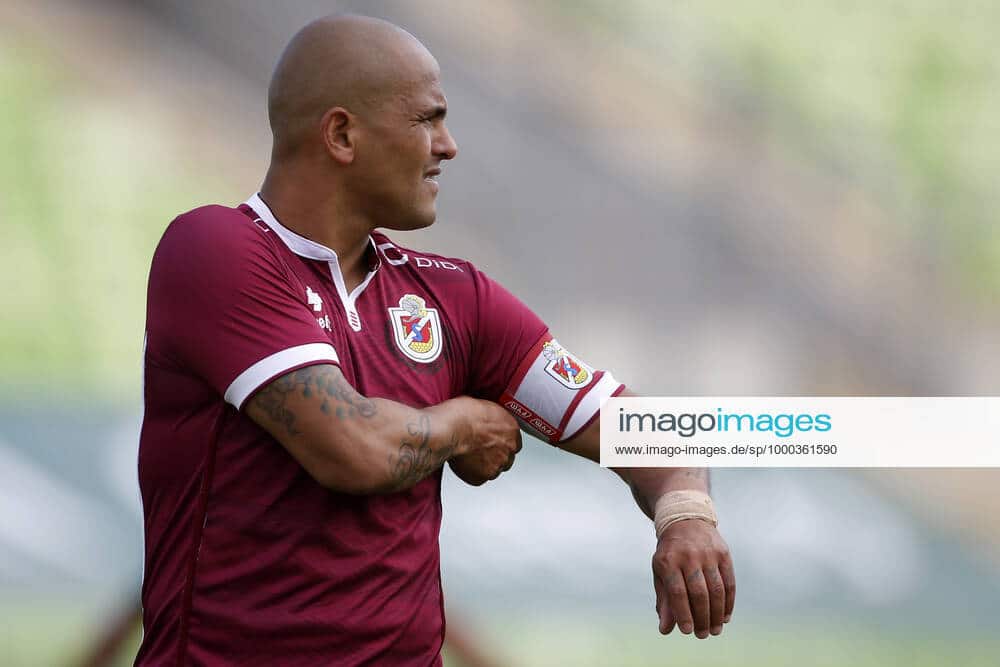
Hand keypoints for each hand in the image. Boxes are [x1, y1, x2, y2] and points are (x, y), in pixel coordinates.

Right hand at [446, 398, 520, 485]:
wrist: (451, 429)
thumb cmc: (463, 415)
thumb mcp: (486, 408)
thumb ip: (494, 421)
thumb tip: (489, 422)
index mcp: (512, 430)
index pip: (514, 442)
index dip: (502, 442)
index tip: (493, 441)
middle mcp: (508, 449)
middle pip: (506, 457)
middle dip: (494, 455)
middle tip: (479, 449)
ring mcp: (496, 465)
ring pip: (493, 469)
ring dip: (484, 464)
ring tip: (469, 455)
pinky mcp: (481, 477)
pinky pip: (478, 478)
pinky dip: (471, 472)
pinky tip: (463, 461)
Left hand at [652, 519, 734, 638]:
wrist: (685, 519)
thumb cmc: (670, 553)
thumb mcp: (661, 572)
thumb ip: (664, 600)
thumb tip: (665, 629)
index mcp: (668, 561)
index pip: (678, 592)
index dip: (683, 613)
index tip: (687, 631)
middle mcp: (689, 556)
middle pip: (699, 593)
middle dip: (702, 617)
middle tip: (702, 635)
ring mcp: (708, 554)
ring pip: (716, 589)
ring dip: (717, 613)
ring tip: (714, 630)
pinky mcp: (723, 553)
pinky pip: (729, 582)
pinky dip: (729, 602)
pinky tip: (725, 616)